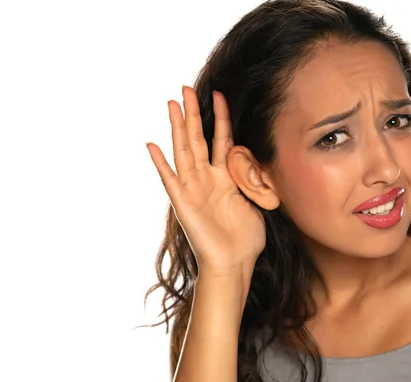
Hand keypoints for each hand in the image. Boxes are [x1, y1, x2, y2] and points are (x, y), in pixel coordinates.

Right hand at [146, 86, 264, 284]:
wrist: (235, 263)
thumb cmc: (246, 237)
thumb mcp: (258, 201)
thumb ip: (255, 178)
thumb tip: (258, 158)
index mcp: (225, 177)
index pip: (221, 140)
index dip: (220, 117)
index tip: (221, 94)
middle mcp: (207, 178)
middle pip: (198, 139)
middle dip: (193, 113)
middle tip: (186, 89)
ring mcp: (193, 189)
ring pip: (184, 152)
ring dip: (177, 129)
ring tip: (171, 104)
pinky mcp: (183, 204)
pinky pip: (170, 181)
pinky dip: (161, 164)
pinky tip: (153, 145)